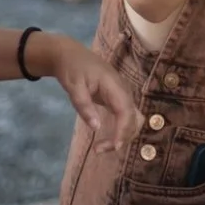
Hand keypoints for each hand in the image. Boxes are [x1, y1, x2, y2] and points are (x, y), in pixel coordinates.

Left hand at [35, 33, 142, 152]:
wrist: (71, 55)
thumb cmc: (72, 69)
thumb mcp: (73, 87)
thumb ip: (84, 106)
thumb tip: (96, 128)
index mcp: (114, 84)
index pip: (126, 111)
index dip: (123, 130)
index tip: (114, 147)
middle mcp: (123, 90)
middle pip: (133, 118)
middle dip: (121, 137)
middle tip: (98, 150)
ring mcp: (123, 94)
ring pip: (133, 119)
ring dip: (123, 135)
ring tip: (102, 147)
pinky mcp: (119, 99)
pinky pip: (127, 117)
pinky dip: (122, 130)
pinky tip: (109, 140)